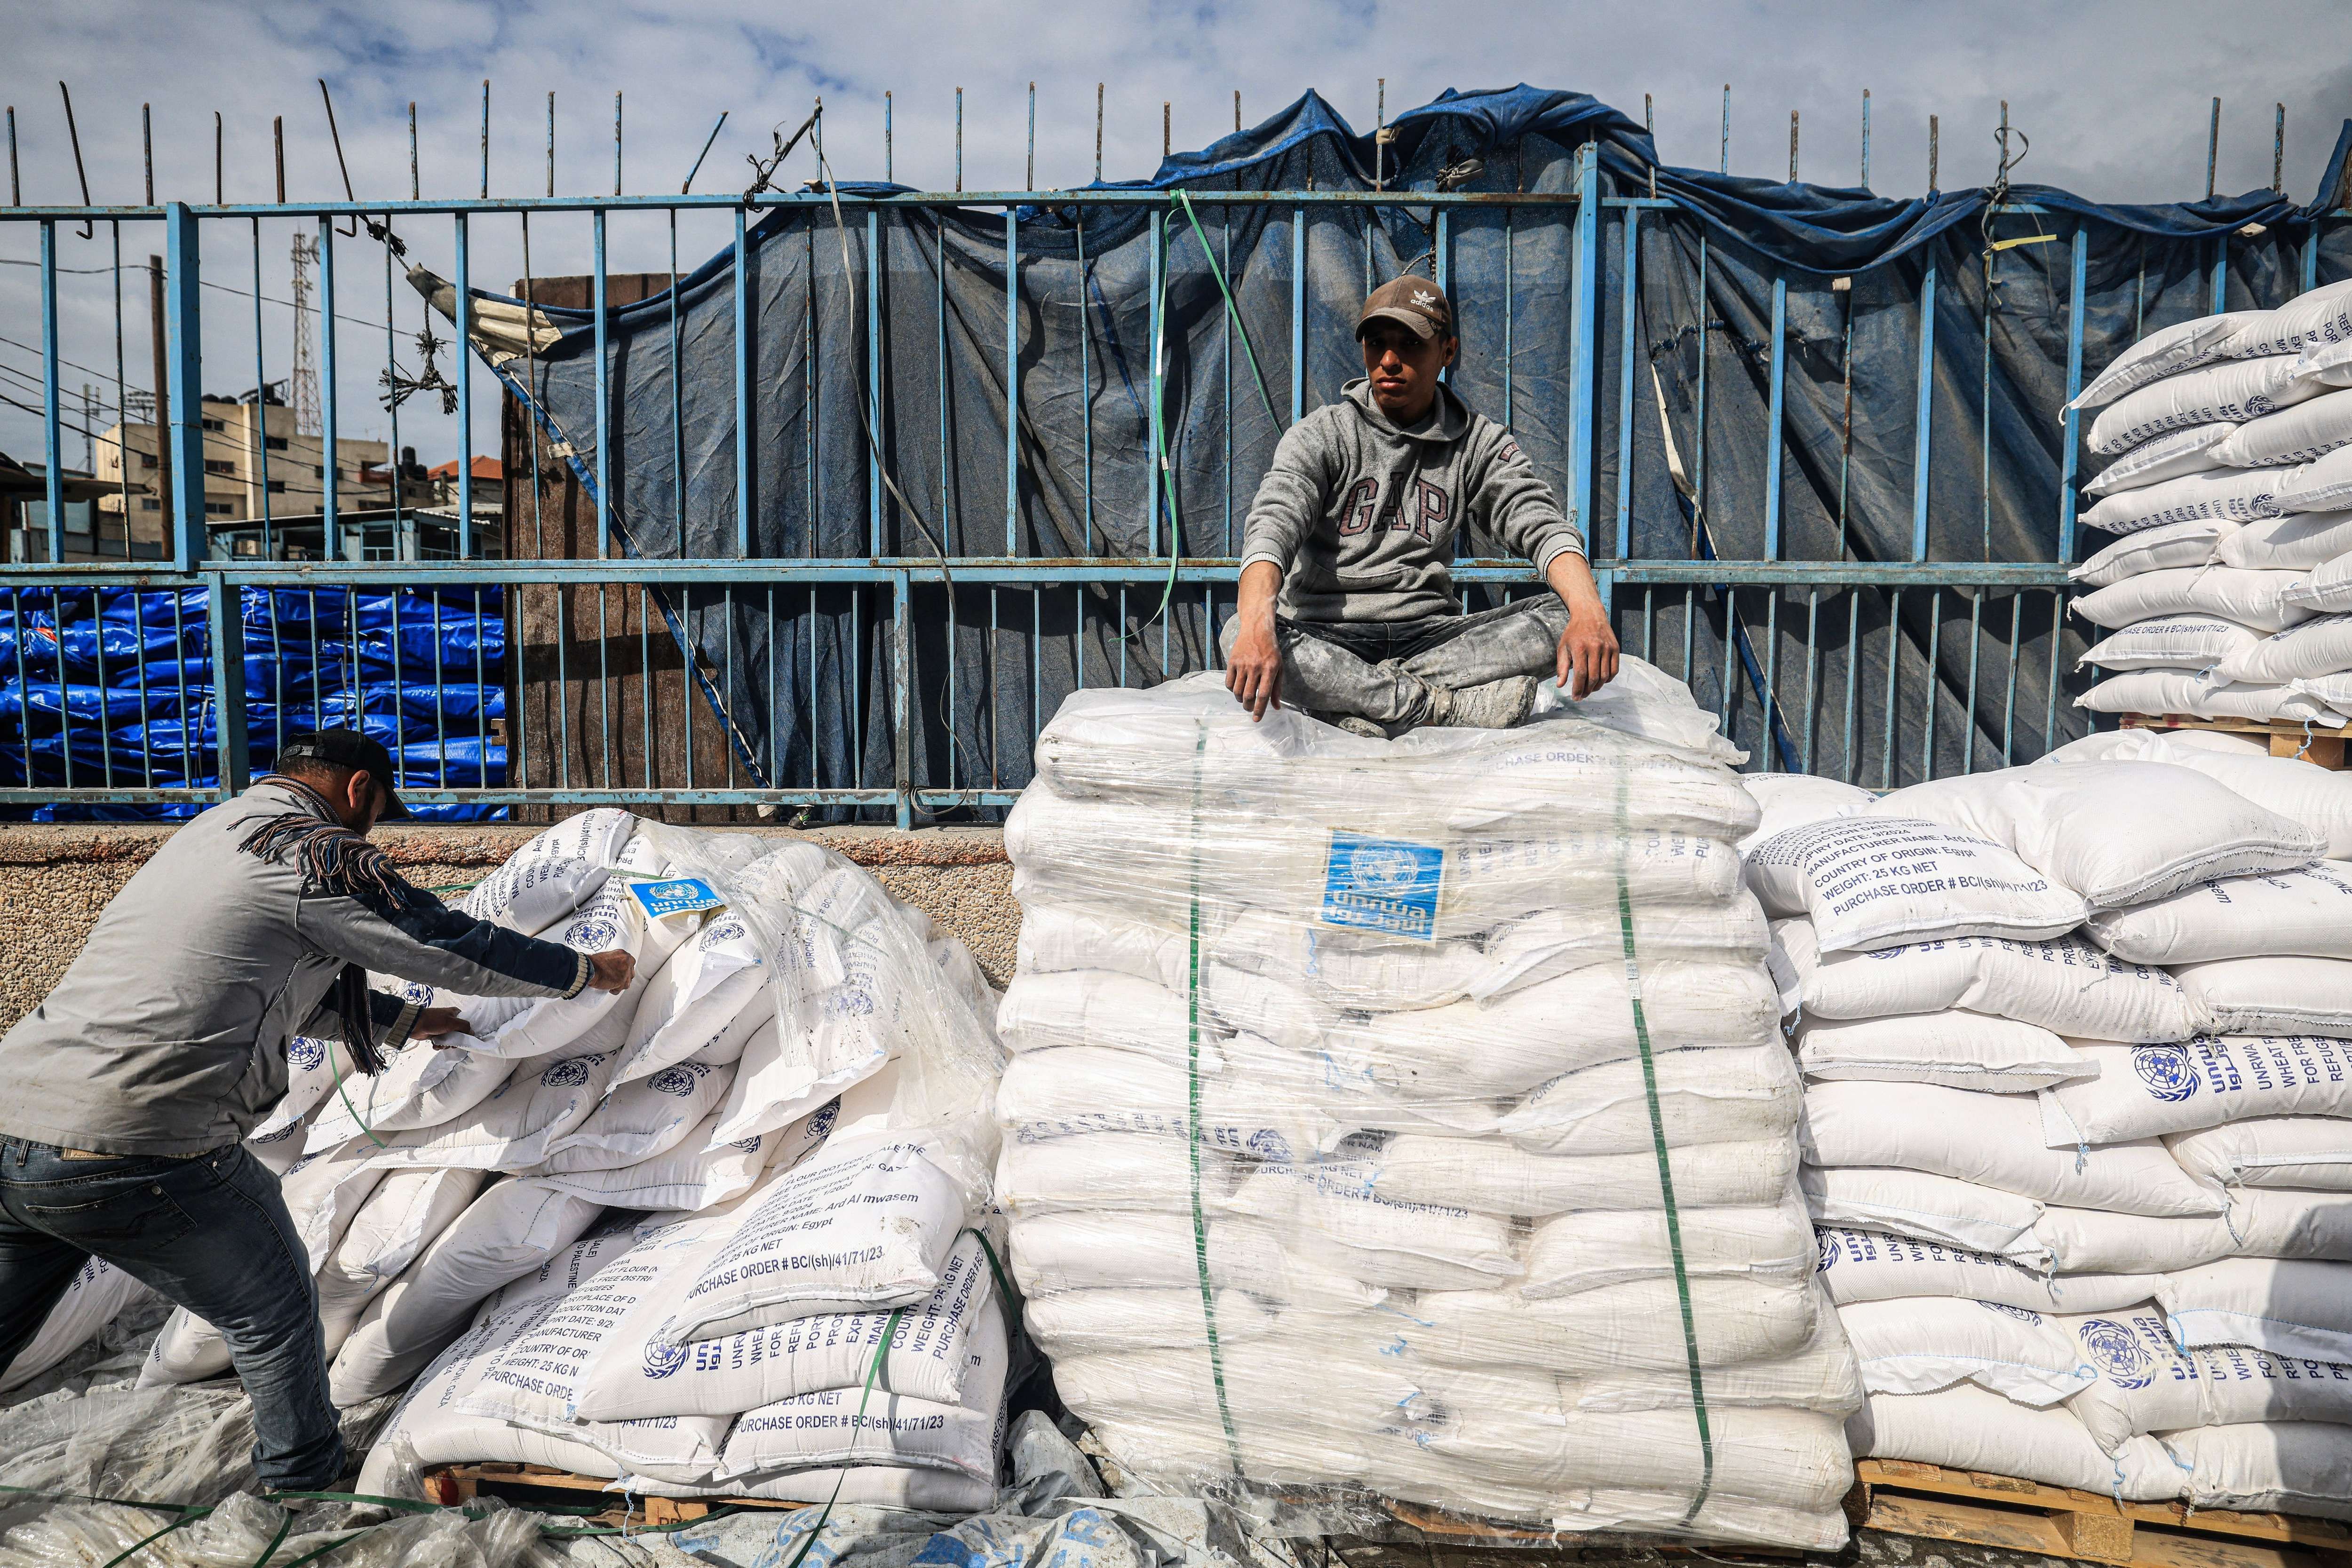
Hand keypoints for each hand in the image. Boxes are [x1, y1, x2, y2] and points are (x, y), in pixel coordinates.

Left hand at [415, 1006, 469, 1041]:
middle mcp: (449, 1021)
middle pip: (459, 1034)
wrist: (415, 1025)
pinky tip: (436, 1045)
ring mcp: (442, 1028)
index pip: (466, 1023)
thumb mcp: (452, 1022)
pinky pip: (441, 1042)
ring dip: (446, 1045)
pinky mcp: (435, 1035)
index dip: (467, 1031)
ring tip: (441, 1044)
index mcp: (455, 1014)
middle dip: (455, 1041)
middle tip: (452, 1043)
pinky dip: (439, 1045)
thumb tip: (472, 1033)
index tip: (465, 1038)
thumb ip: (464, 1026)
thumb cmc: (434, 1020)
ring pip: (450, 1040)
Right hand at [585, 950, 636, 993]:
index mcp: (623, 954)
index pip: (631, 962)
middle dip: (624, 977)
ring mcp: (625, 972)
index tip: (621, 971)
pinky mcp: (622, 982)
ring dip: (619, 984)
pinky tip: (608, 987)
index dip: (625, 968)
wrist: (589, 968)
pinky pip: (619, 990)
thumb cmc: (594, 962)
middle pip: (630, 973)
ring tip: (610, 983)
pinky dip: (613, 990)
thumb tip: (617, 967)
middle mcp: (627, 962)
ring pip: (627, 982)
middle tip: (615, 978)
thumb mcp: (607, 956)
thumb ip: (615, 961)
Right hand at [1223, 559, 1285, 720]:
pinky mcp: (1232, 661)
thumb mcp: (1279, 667)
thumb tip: (1276, 708)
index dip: (1260, 710)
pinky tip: (1238, 689)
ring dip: (1241, 700)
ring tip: (1245, 700)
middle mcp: (1256, 667)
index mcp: (1270, 669)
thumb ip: (1277, 688)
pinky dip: (1233, 690)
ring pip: (1238, 691)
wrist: (1257, 629)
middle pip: (1249, 695)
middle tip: (1250, 709)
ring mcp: (1242, 664)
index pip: (1263, 695)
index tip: (1257, 719)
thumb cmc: (1271, 650)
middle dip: (1249, 707)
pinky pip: (1229, 682)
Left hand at [1554, 609, 1620, 700]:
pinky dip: (1608, 679)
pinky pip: (1614, 669)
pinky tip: (1601, 681)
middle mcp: (1595, 648)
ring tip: (1590, 690)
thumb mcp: (1563, 647)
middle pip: (1593, 677)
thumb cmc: (1573, 633)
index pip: (1580, 674)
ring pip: (1604, 675)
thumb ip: (1561, 667)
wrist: (1589, 615)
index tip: (1575, 697)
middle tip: (1582, 696)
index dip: (1578, 689)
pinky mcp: (1615, 648)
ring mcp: (1607, 648)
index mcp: (1580, 648)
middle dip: (1587, 690)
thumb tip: (1560, 685)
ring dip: (1597, 686)